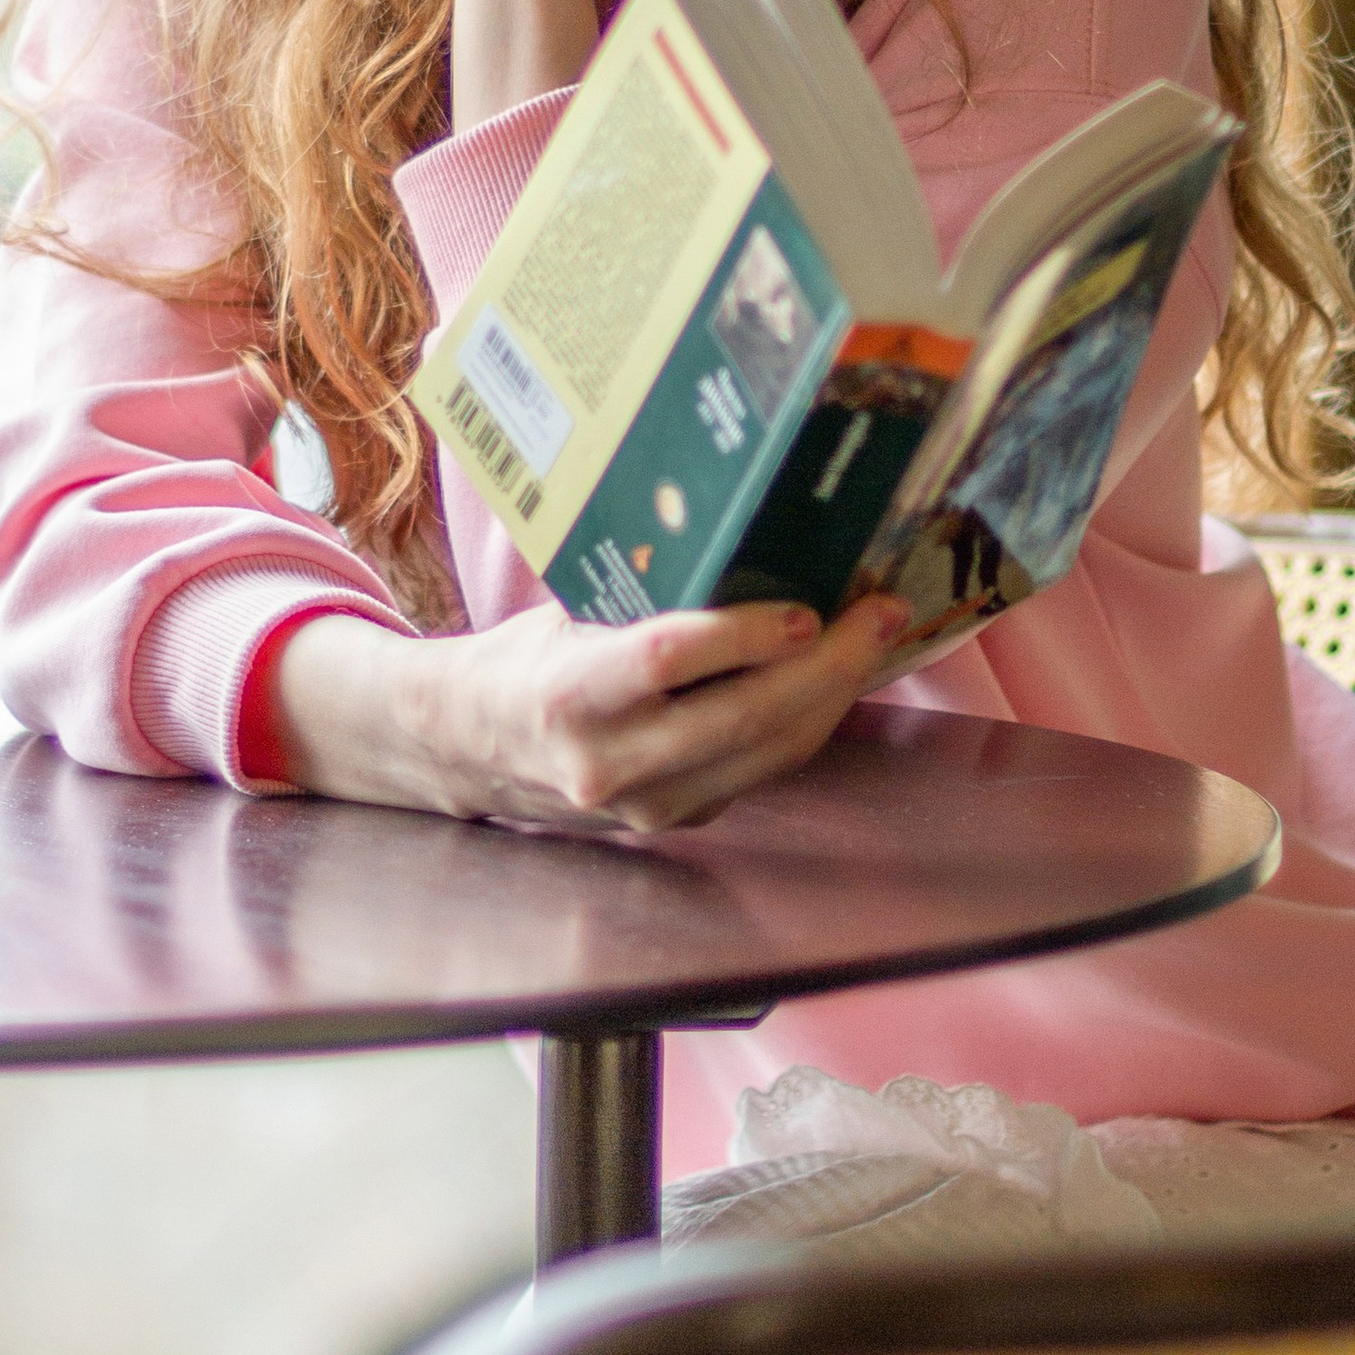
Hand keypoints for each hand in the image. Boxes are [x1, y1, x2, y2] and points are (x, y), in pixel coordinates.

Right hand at [269, 589, 908, 834]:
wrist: (473, 750)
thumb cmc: (529, 657)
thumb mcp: (569, 612)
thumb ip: (644, 596)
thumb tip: (751, 533)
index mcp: (568, 696)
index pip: (666, 663)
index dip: (743, 636)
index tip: (807, 607)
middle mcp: (608, 763)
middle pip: (741, 717)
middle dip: (829, 666)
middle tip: (881, 612)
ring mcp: (647, 805)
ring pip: (767, 753)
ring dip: (835, 695)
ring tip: (878, 638)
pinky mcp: (677, 821)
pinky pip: (762, 770)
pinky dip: (807, 721)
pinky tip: (836, 678)